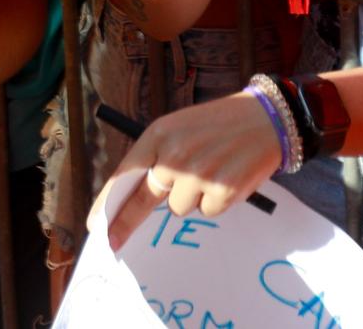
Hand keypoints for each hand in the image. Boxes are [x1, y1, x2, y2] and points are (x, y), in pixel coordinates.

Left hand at [104, 91, 282, 249]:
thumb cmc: (219, 123)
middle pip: (144, 200)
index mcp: (159, 134)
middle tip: (112, 242)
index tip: (96, 224)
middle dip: (128, 221)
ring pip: (179, 207)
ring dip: (191, 196)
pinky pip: (206, 211)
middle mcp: (174, 155)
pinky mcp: (221, 193)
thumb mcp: (179, 128)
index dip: (108, 201)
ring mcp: (197, 176)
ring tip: (212, 169)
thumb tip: (136, 194)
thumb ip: (158, 156)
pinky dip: (215, 200)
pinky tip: (227, 177)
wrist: (266, 119)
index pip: (126, 173)